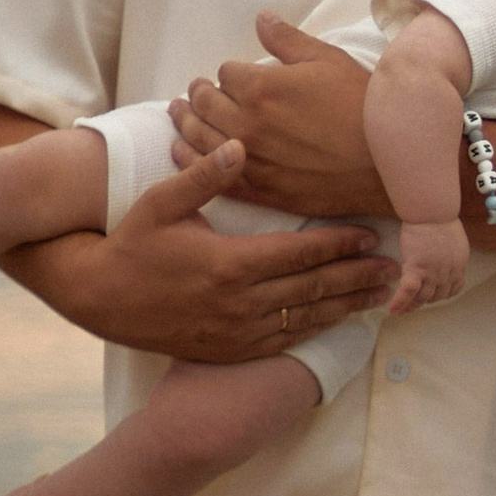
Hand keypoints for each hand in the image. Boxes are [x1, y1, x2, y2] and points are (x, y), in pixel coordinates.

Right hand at [54, 141, 393, 360]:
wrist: (100, 299)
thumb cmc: (132, 244)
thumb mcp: (162, 203)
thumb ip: (205, 176)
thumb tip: (241, 145)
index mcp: (228, 265)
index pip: (298, 254)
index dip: (338, 244)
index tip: (371, 235)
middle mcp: (238, 304)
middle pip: (312, 290)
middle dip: (357, 278)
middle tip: (394, 268)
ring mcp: (236, 332)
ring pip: (305, 319)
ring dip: (347, 307)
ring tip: (382, 294)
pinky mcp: (230, 350)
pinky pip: (285, 341)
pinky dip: (317, 329)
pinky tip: (340, 319)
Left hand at [181, 14, 385, 218]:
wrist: (387, 163)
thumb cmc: (362, 107)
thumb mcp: (327, 60)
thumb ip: (287, 40)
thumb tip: (262, 17)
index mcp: (260, 87)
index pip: (226, 73)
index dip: (232, 73)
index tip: (237, 76)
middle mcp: (246, 123)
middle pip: (206, 103)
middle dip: (199, 93)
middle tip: (195, 91)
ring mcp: (248, 159)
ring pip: (199, 137)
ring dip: (185, 122)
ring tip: (177, 113)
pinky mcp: (257, 189)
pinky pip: (211, 174)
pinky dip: (190, 161)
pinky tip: (181, 151)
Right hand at [391, 218, 470, 315]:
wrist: (432, 212)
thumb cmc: (440, 217)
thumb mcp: (453, 239)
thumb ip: (450, 253)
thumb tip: (444, 256)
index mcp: (459, 266)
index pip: (453, 289)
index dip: (442, 295)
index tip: (433, 295)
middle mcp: (448, 274)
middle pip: (436, 296)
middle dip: (425, 301)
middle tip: (413, 303)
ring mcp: (432, 274)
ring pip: (422, 298)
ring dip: (412, 306)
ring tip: (402, 310)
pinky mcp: (416, 269)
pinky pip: (407, 292)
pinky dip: (400, 302)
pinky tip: (392, 310)